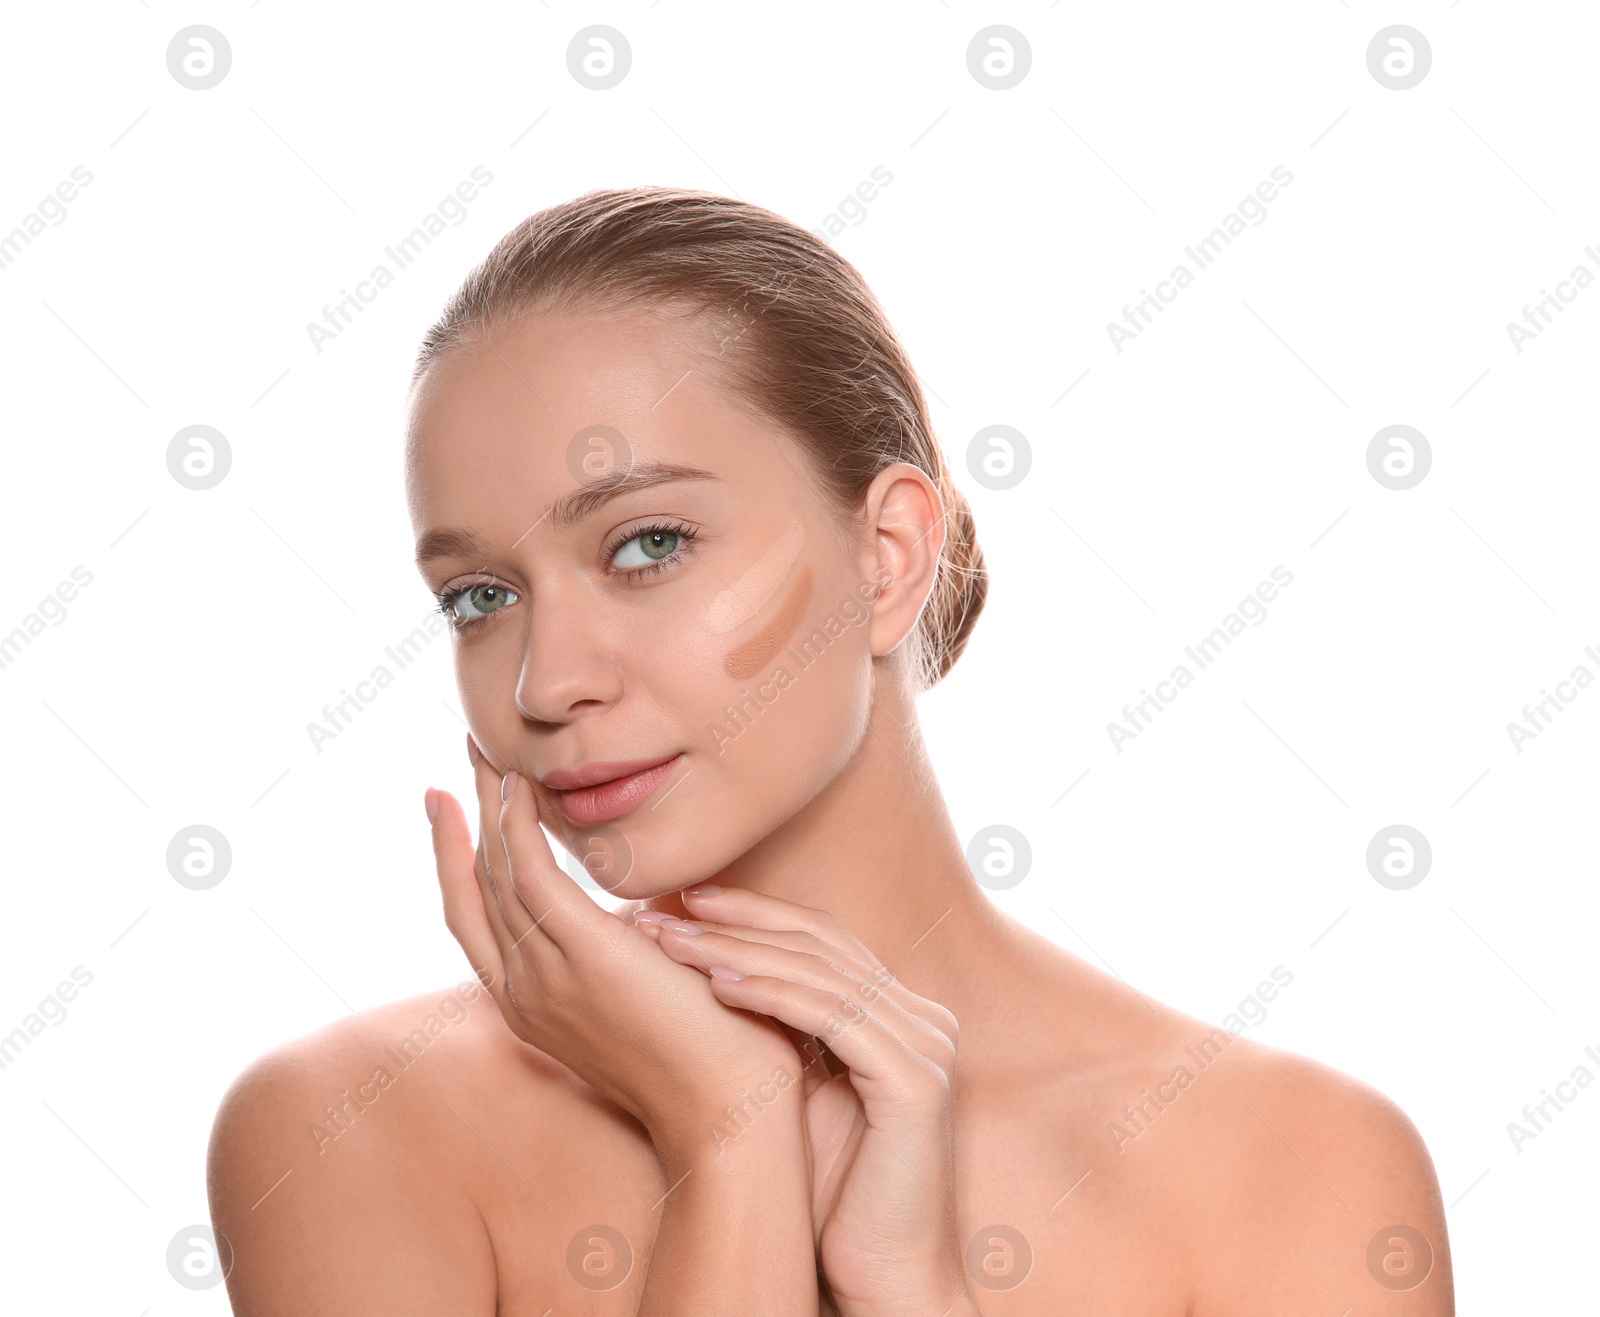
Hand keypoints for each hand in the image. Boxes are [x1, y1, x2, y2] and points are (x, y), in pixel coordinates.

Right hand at [424, 738, 802, 1148]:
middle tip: (469, 754)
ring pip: (500, 874)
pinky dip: (518, 829)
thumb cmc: (708, 1053)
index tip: (451, 801)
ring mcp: (549, 979)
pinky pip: (534, 877)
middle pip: (477, 887)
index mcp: (532, 1006)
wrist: (733, 1112)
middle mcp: (524, 994)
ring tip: (492, 752)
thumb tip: (637, 911)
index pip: (474, 918)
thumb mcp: (647, 992)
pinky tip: (517, 790)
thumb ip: (627, 951)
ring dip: (493, 807)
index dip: (454, 857)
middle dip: (468, 817)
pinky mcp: (589, 958)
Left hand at [636, 886, 979, 1315]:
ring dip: (738, 949)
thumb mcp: (800, 1097)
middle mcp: (923, 1019)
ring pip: (820, 973)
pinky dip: (772, 994)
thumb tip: (711, 977)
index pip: (825, 941)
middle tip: (668, 904)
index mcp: (902, 1016)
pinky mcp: (915, 1083)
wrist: (885, 1282)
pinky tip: (719, 984)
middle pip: (823, 943)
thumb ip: (781, 1037)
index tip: (686, 901)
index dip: (756, 914)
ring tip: (674, 939)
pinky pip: (833, 1018)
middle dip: (739, 919)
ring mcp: (926, 1047)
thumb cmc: (833, 1201)